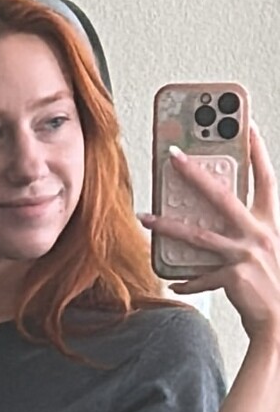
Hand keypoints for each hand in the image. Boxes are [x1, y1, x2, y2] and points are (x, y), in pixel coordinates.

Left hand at [140, 126, 279, 346]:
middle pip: (222, 195)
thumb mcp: (268, 249)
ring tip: (145, 216)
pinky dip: (186, 280)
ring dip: (167, 225)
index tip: (246, 126)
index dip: (256, 151)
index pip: (265, 178)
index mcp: (270, 223)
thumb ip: (247, 231)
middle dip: (196, 173)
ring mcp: (245, 255)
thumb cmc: (274, 285)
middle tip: (173, 155)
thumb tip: (217, 220)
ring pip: (197, 234)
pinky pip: (200, 276)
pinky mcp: (233, 277)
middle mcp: (259, 234)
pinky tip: (173, 281)